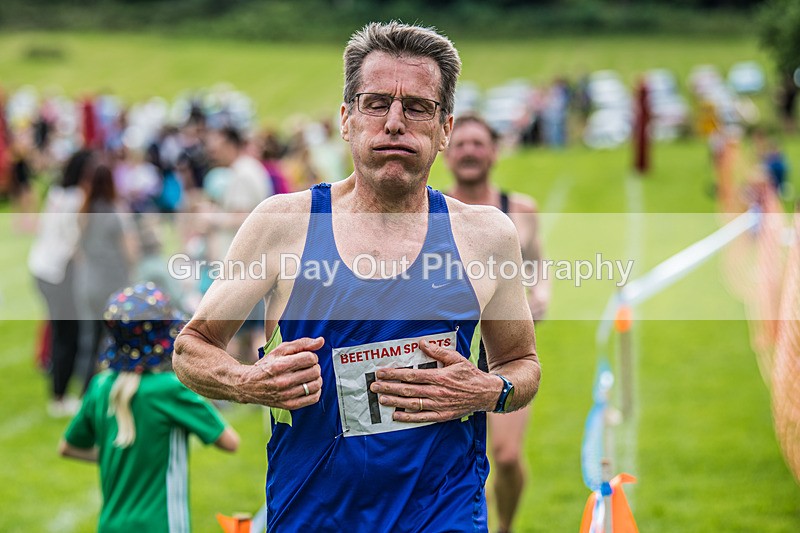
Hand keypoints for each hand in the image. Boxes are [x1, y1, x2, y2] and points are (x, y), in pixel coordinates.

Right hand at [235, 337, 323, 408]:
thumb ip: (302, 344)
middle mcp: (283, 381)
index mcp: (281, 365)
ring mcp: (286, 395)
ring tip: (309, 376)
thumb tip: (321, 341)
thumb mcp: (280, 350)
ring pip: (316, 385)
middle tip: (307, 366)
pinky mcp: (289, 405)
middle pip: (315, 371)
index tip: (306, 357)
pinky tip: (309, 386)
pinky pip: (313, 399)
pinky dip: (316, 391)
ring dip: (316, 378)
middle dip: (314, 366)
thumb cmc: (266, 365)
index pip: (310, 358)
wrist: (248, 385)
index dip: (311, 356)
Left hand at [369, 339, 503, 422]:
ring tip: (381, 398)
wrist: (486, 393)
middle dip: (389, 387)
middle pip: (408, 390)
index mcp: (439, 376)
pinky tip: (396, 415)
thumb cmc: (469, 374)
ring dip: (395, 401)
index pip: (411, 375)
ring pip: (412, 404)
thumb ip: (437, 351)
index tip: (381, 372)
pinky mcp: (442, 415)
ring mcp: (439, 405)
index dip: (394, 373)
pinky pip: (422, 417)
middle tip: (374, 386)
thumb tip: (421, 343)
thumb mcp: (456, 358)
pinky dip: (408, 417)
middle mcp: (437, 392)